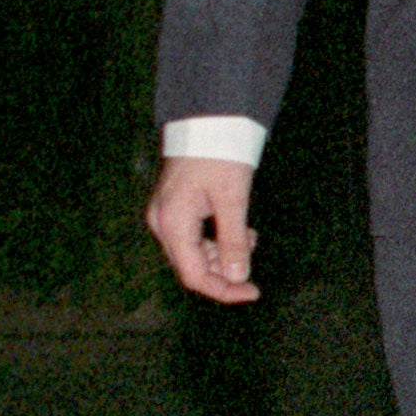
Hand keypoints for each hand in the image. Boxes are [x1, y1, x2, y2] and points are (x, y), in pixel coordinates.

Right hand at [148, 156, 261, 305]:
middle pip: (193, 267)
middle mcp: (162, 224)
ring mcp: (166, 217)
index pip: (195, 276)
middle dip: (226, 270)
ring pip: (195, 253)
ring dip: (224, 253)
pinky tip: (239, 228)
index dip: (224, 290)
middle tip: (253, 255)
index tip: (253, 292)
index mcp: (172, 224)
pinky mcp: (175, 210)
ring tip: (248, 234)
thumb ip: (234, 240)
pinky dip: (218, 239)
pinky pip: (195, 237)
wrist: (207, 123)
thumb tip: (239, 277)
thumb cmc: (219, 155)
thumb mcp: (233, 199)